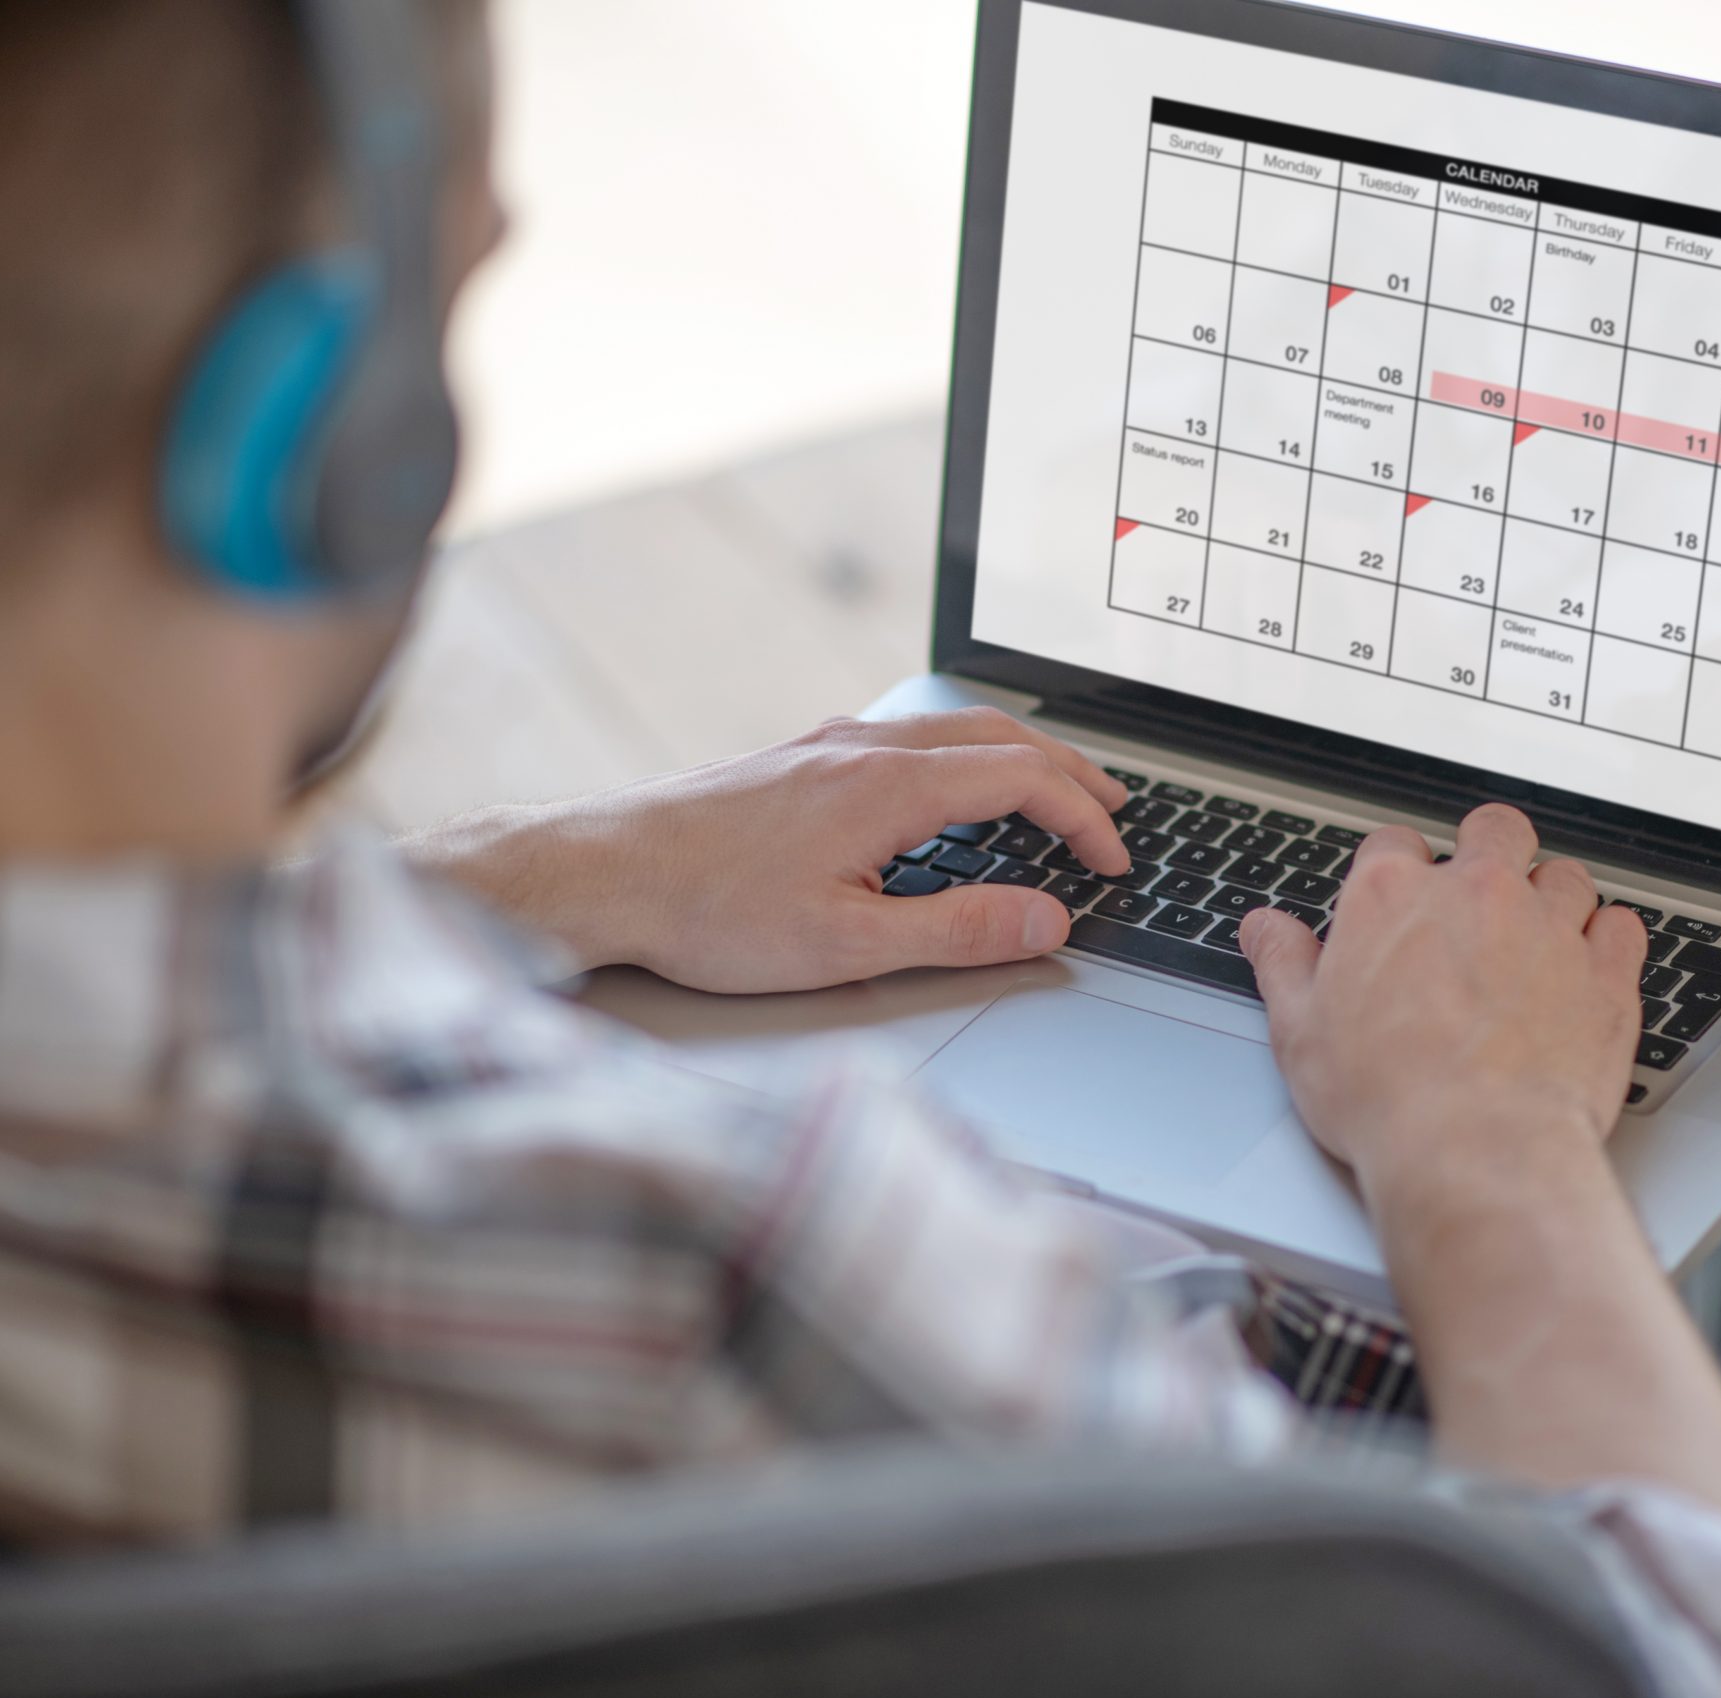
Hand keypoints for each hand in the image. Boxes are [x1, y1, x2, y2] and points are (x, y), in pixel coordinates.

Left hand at [404, 710, 1131, 990]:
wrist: (603, 873)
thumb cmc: (708, 914)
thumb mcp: (847, 946)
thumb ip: (958, 931)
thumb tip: (1046, 922)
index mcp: (889, 785)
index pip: (1024, 780)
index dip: (1084, 819)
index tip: (1116, 861)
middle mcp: (865, 746)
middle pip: (1000, 737)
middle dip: (1070, 774)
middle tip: (1117, 812)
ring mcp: (830, 744)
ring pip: (954, 727)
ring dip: (1020, 757)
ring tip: (1056, 792)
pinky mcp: (801, 756)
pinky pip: (910, 734)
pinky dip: (966, 752)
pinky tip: (955, 786)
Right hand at [1236, 803, 1646, 1201]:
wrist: (1477, 1151)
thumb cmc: (1386, 1099)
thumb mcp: (1299, 1031)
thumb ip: (1284, 964)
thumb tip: (1264, 930)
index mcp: (1393, 897)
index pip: (1395, 844)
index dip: (1396, 873)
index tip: (1397, 906)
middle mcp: (1476, 895)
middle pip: (1494, 831)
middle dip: (1488, 852)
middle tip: (1478, 900)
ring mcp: (1548, 928)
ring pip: (1564, 876)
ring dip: (1551, 899)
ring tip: (1534, 944)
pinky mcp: (1606, 975)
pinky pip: (1623, 926)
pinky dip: (1608, 940)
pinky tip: (1586, 968)